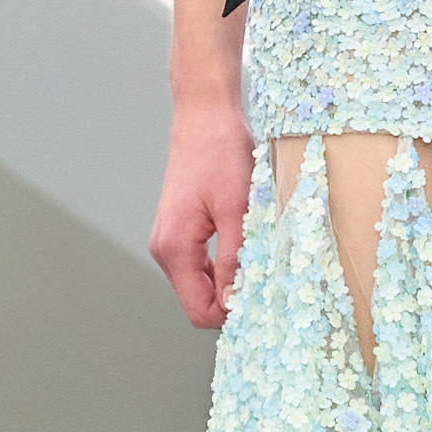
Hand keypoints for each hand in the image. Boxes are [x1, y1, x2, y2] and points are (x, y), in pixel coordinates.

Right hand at [151, 93, 256, 331]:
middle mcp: (164, 249)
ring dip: (229, 282)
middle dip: (231, 300)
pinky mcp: (179, 232)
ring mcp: (169, 241)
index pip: (199, 311)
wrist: (205, 116)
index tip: (264, 301)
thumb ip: (235, 259)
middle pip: (198, 301)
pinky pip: (200, 266)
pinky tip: (245, 252)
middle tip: (267, 282)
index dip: (232, 314)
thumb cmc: (220, 153)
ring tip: (258, 262)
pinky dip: (223, 268)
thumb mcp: (237, 209)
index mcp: (174, 248)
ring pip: (200, 285)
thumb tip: (237, 300)